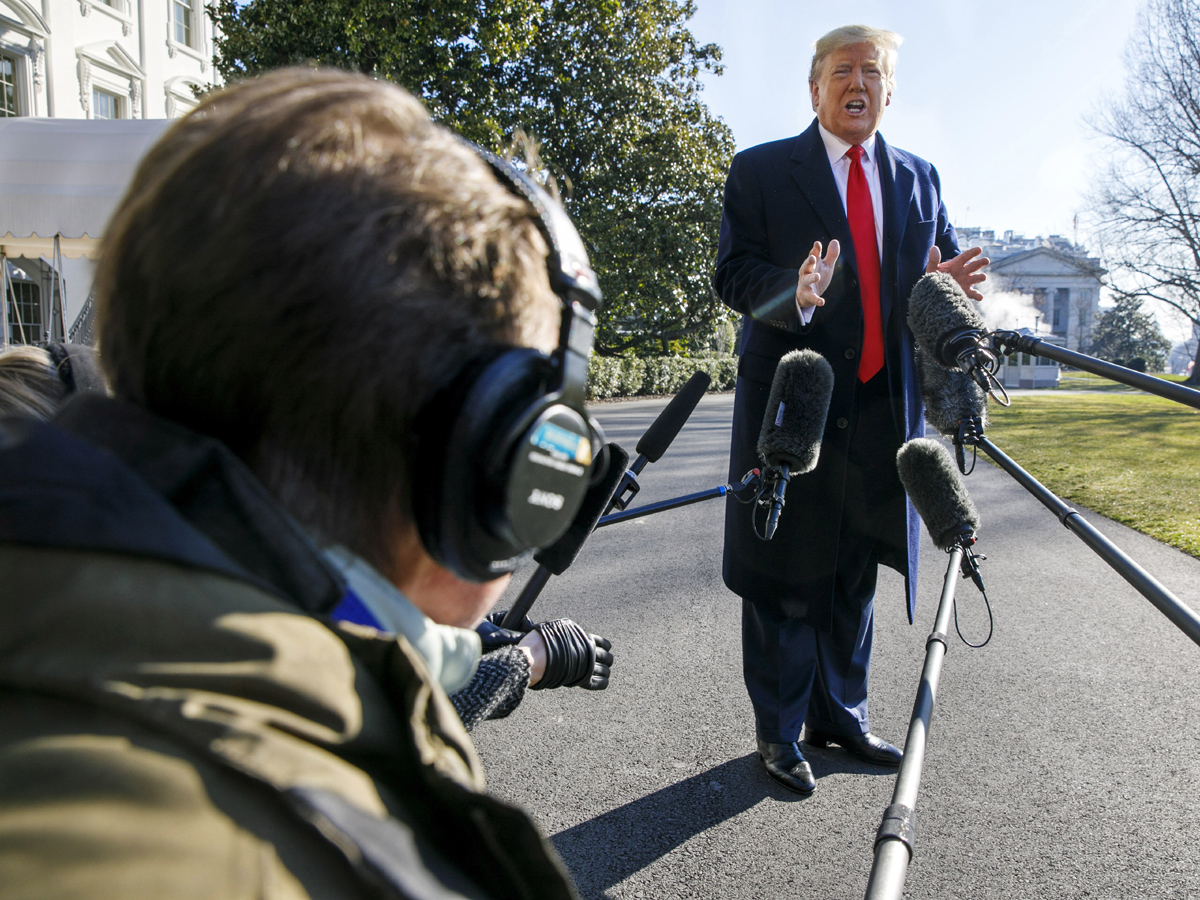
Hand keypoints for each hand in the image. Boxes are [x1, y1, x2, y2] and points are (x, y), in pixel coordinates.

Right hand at [484, 611, 611, 688]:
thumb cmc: (541, 641)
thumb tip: (569, 633)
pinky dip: (602, 683)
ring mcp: (587, 666)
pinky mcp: (582, 679)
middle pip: (607, 658)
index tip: (602, 650)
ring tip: (602, 673)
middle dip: (606, 660)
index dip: (604, 647)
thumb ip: (568, 632)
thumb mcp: (557, 627)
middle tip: (602, 663)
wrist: (534, 656)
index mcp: (585, 638)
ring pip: (605, 671)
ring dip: (604, 672)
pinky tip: (603, 682)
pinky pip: (599, 683)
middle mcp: (589, 652)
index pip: (604, 643)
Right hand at [796, 239, 839, 309]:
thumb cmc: (817, 277)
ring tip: (817, 276)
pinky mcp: (807, 295)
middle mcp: (806, 273)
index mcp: (812, 265)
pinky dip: (816, 300)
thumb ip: (831, 255)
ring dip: (811, 278)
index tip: (817, 244)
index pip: (813, 255)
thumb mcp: (826, 266)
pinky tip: (822, 302)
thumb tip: (835, 240)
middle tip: (812, 258)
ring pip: (806, 280)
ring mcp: (805, 284)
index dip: (815, 250)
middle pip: (806, 266)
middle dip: (808, 262)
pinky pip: (811, 297)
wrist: (808, 296)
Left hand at [926, 245, 988, 300]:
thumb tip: (934, 248)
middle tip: (987, 260)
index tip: (979, 249)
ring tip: (983, 277)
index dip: (972, 253)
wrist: (933, 291)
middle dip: (981, 263)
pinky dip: (977, 295)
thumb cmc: (934, 277)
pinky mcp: (965, 292)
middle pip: (974, 266)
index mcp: (957, 264)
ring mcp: (966, 281)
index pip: (966, 256)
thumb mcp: (932, 268)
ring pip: (976, 278)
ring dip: (980, 277)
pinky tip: (980, 297)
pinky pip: (973, 294)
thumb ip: (933, 259)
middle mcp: (964, 271)